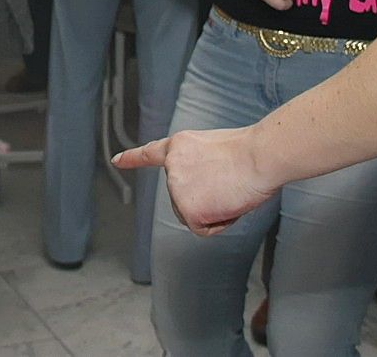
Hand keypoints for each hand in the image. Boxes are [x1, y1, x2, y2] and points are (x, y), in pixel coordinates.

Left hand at [112, 127, 275, 236]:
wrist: (259, 156)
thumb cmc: (251, 152)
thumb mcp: (215, 149)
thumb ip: (200, 166)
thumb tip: (207, 189)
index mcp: (180, 145)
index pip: (152, 153)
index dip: (133, 157)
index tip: (117, 159)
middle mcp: (172, 166)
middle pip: (184, 199)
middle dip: (207, 199)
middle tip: (229, 184)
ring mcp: (176, 188)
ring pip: (194, 215)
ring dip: (214, 211)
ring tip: (230, 190)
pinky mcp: (187, 208)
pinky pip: (203, 229)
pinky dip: (219, 224)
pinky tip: (227, 204)